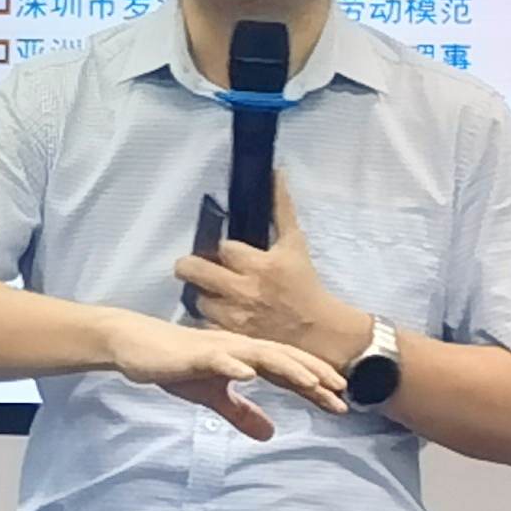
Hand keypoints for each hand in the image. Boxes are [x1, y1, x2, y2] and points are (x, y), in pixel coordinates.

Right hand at [100, 313, 346, 440]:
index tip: (341, 402)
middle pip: (285, 359)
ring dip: (288, 367)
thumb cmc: (176, 366)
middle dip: (315, 375)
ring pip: (260, 354)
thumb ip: (241, 413)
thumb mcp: (212, 396)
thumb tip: (270, 435)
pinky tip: (249, 374)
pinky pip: (218, 358)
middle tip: (343, 393)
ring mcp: (219, 348)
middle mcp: (239, 348)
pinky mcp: (195, 353)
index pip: (288, 369)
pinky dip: (235, 364)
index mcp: (245, 357)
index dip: (315, 384)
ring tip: (312, 381)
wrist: (135, 346)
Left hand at [174, 191, 365, 367]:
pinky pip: (204, 323)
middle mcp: (242, 290)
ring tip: (215, 294)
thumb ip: (282, 207)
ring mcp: (234, 317)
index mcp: (259, 264)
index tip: (230, 255)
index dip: (224, 250)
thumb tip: (276, 171)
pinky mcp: (230, 339)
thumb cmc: (306, 285)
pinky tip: (221, 316)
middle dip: (190, 266)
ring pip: (196, 298)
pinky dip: (209, 319)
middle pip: (192, 268)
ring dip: (203, 294)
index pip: (222, 246)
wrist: (320, 334)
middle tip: (196, 268)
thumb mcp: (296, 244)